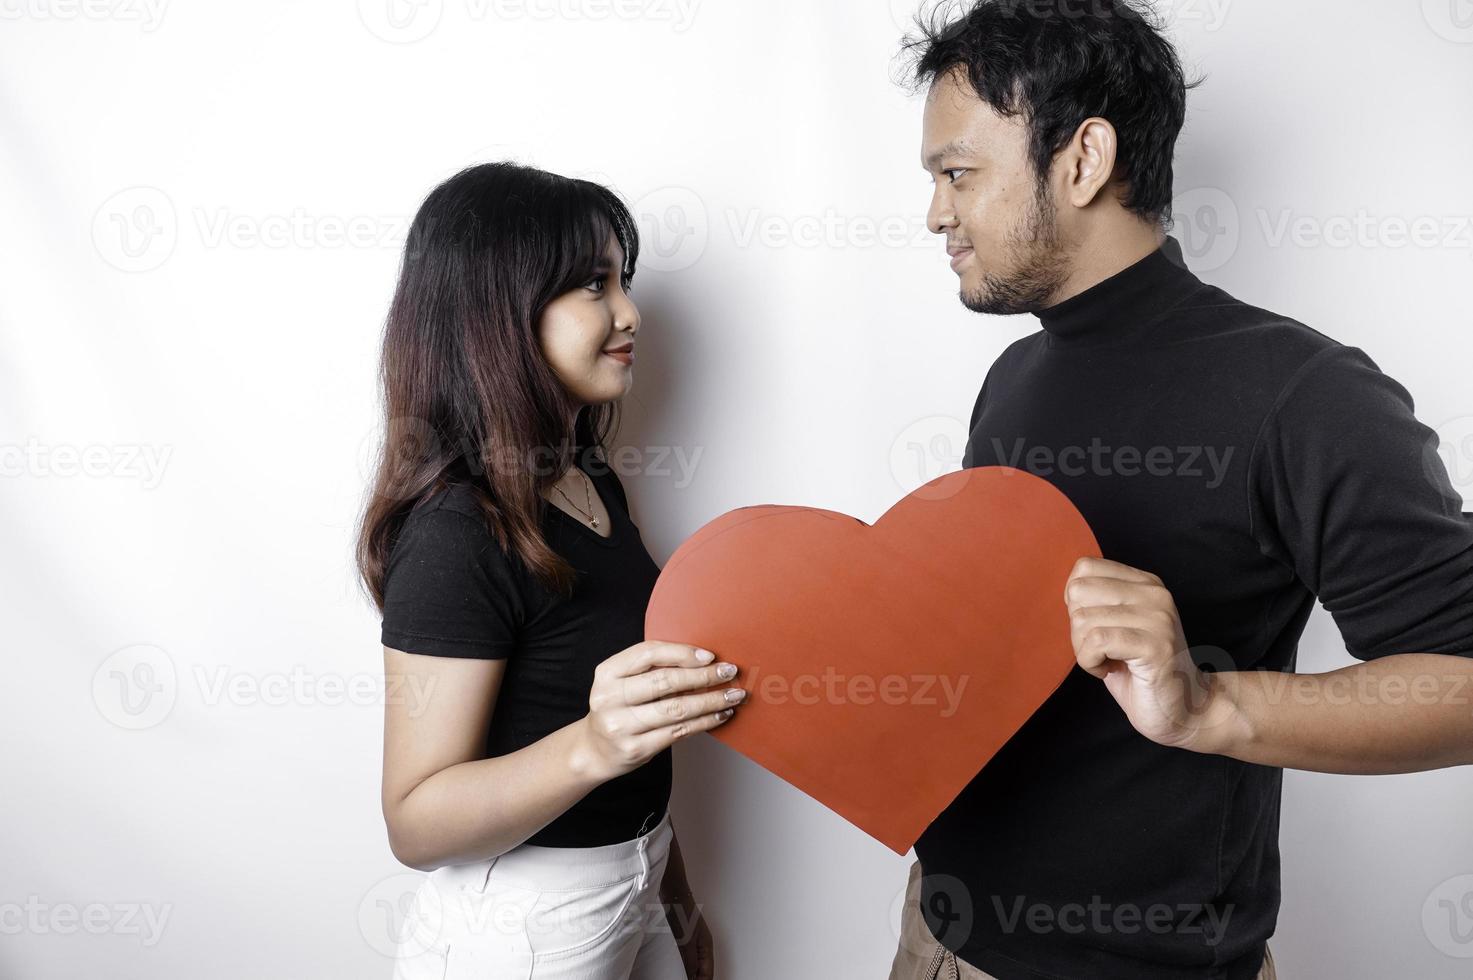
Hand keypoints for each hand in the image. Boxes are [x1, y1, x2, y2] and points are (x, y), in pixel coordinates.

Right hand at [576, 641, 744, 781]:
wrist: (594, 750)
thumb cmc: (618, 708)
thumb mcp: (622, 682)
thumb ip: (651, 668)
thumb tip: (703, 659)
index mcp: (607, 673)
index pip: (648, 653)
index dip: (682, 652)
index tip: (709, 656)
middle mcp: (609, 698)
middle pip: (666, 681)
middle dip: (704, 676)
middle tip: (729, 672)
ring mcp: (621, 726)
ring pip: (676, 708)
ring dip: (711, 700)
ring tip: (733, 695)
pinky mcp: (636, 749)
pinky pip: (679, 732)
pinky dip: (705, 721)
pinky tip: (720, 714)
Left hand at [664, 888, 713, 979]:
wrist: (674, 895)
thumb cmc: (683, 911)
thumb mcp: (686, 941)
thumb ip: (689, 961)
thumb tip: (692, 977)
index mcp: (706, 947)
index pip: (708, 974)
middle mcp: (702, 946)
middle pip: (702, 970)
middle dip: (696, 979)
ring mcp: (693, 942)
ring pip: (694, 964)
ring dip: (689, 973)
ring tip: (681, 977)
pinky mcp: (684, 939)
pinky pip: (686, 957)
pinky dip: (683, 965)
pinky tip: (676, 968)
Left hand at [1063, 556, 1230, 749]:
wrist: (1183, 710)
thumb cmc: (1140, 672)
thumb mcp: (1117, 626)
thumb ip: (1097, 602)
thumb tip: (1068, 589)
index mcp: (1145, 584)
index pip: (1085, 568)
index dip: (1076, 602)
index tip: (1094, 627)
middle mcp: (1155, 594)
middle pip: (1079, 592)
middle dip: (1077, 627)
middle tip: (1101, 650)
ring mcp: (1158, 618)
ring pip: (1083, 619)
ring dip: (1084, 650)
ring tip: (1109, 662)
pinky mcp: (1155, 645)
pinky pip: (1095, 641)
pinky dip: (1090, 662)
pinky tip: (1108, 671)